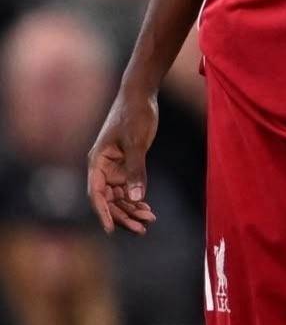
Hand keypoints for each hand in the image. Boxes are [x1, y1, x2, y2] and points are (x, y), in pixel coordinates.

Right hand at [87, 88, 158, 234]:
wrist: (141, 94)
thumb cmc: (134, 114)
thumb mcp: (136, 142)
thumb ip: (136, 169)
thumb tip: (135, 198)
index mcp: (97, 162)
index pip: (97, 194)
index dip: (103, 213)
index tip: (111, 230)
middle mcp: (103, 168)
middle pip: (109, 200)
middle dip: (124, 215)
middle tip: (142, 228)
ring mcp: (115, 168)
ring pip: (120, 196)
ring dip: (132, 210)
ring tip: (149, 221)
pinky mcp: (126, 164)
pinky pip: (128, 188)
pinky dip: (137, 198)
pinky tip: (147, 209)